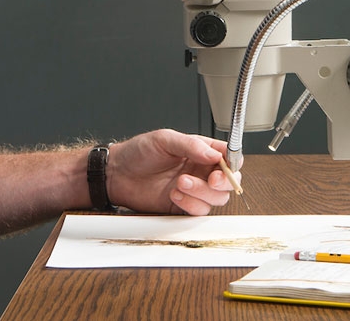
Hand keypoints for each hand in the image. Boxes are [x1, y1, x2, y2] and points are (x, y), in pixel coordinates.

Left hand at [105, 129, 239, 215]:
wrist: (117, 174)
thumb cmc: (139, 152)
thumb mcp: (164, 139)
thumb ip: (191, 145)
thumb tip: (214, 154)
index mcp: (201, 151)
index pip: (229, 156)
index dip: (232, 162)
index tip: (223, 166)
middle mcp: (201, 171)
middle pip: (229, 181)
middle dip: (224, 182)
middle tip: (211, 180)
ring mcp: (194, 189)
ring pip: (216, 198)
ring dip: (202, 192)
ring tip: (181, 182)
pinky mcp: (184, 206)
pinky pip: (199, 211)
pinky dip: (190, 204)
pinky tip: (175, 195)